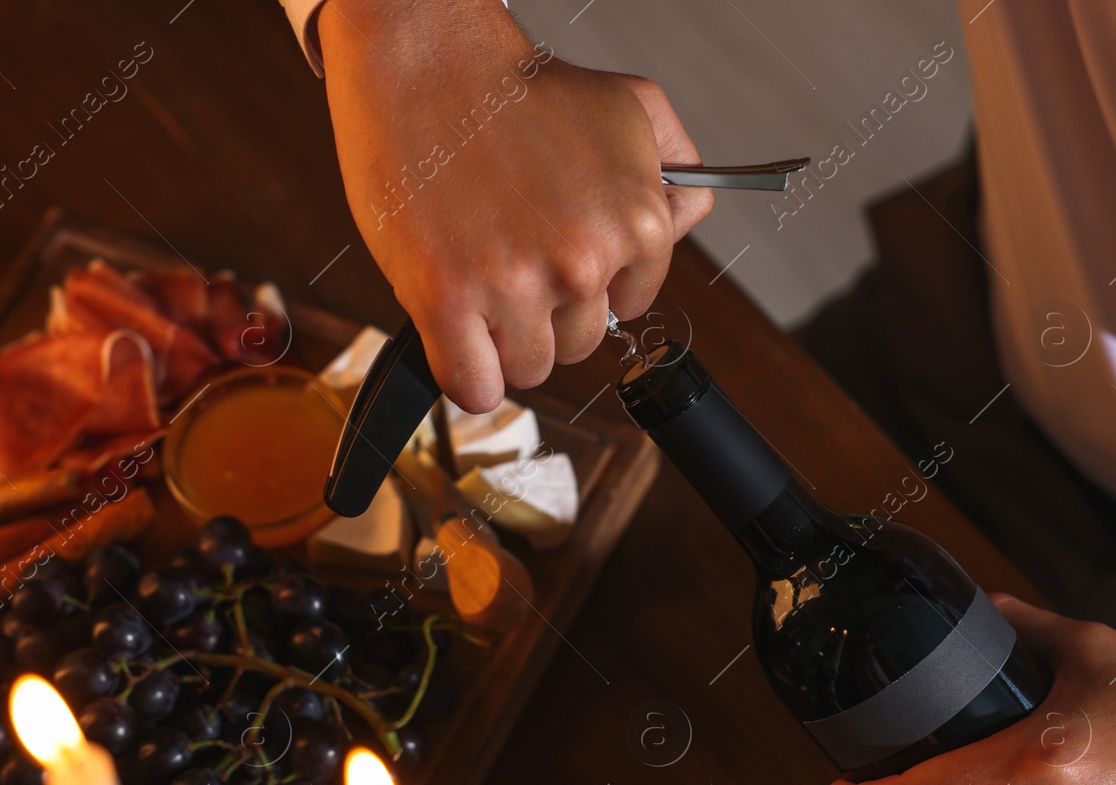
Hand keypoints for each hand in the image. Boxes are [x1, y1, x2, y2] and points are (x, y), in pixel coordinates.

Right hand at [316, 0, 710, 411]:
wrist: (428, 64)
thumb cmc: (515, 89)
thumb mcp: (629, 107)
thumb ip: (676, 169)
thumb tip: (687, 218)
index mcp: (636, 223)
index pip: (627, 308)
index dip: (588, 288)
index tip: (555, 259)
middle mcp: (583, 260)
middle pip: (576, 346)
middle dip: (544, 313)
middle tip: (509, 260)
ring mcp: (514, 285)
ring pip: (527, 369)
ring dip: (502, 340)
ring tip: (479, 280)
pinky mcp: (447, 301)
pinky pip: (473, 388)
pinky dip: (467, 376)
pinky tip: (457, 336)